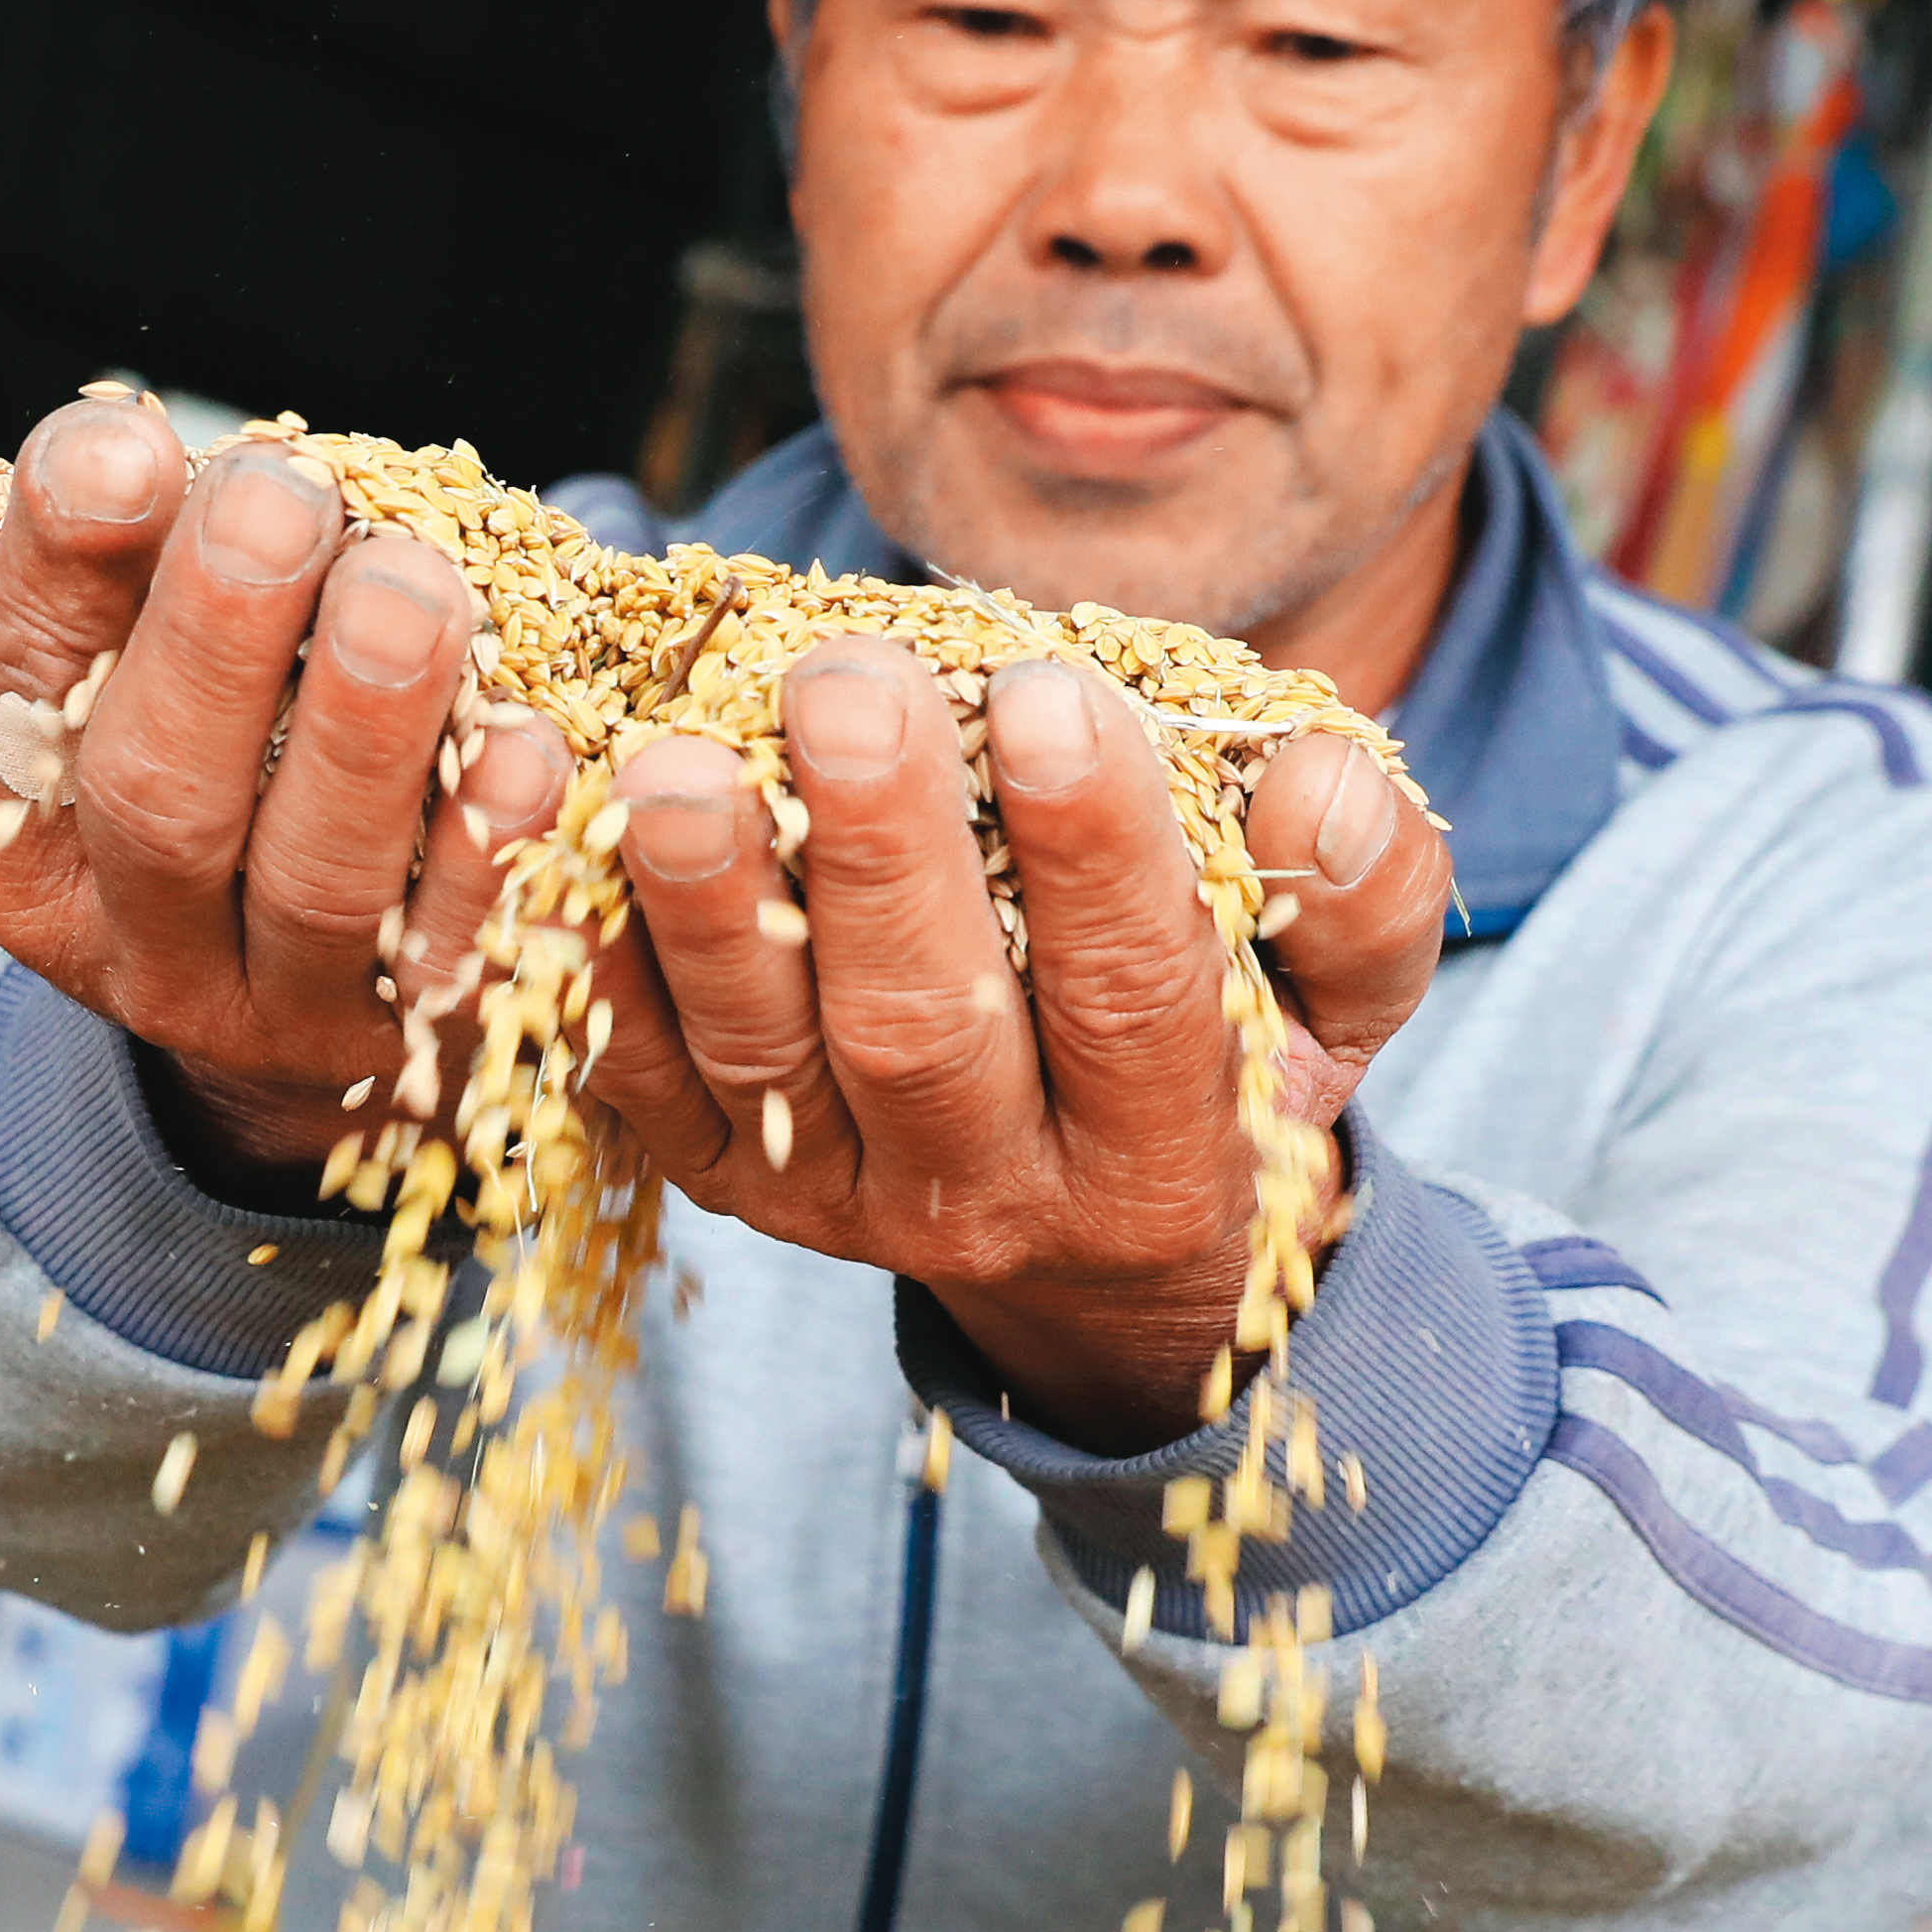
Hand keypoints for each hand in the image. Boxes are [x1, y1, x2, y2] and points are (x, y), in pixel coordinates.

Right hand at [0, 393, 565, 1191]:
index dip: (60, 565)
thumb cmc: (200, 753)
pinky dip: (493, 844)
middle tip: (282, 500)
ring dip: (364, 728)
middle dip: (216, 638)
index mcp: (15, 818)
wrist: (308, 1005)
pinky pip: (455, 949)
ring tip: (415, 587)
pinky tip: (530, 742)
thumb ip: (27, 586)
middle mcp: (130, 930)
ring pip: (311, 877)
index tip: (122, 447)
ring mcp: (276, 1003)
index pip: (13, 682)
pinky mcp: (413, 1039)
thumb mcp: (91, 671)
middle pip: (155, 794)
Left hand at [583, 635, 1449, 1450]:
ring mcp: (839, 1196)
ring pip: (761, 1058)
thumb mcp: (1338, 996)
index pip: (1136, 1000)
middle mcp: (992, 1197)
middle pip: (925, 1030)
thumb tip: (1327, 781)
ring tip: (676, 761)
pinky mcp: (727, 1172)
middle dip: (881, 854)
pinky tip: (568, 837)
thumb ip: (1364, 891)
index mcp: (1162, 1153)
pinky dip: (595, 963)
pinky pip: (642, 1080)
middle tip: (848, 685)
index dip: (1099, 854)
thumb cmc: (1223, 1054)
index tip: (1058, 694)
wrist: (1097, 1246)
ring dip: (708, 906)